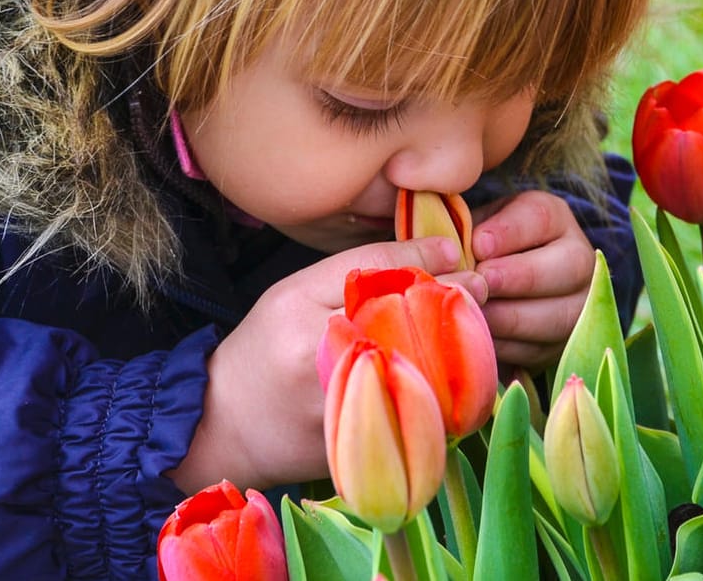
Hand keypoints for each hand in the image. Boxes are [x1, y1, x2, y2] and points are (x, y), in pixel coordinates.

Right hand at [168, 235, 481, 494]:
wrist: (223, 426)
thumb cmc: (265, 348)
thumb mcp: (296, 292)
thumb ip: (363, 266)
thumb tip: (444, 252)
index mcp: (301, 314)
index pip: (379, 275)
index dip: (428, 265)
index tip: (463, 261)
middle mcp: (318, 363)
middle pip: (410, 327)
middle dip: (453, 311)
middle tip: (479, 296)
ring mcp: (338, 412)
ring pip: (421, 378)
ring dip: (459, 357)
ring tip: (473, 337)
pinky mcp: (355, 452)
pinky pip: (416, 423)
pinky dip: (445, 402)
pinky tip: (457, 382)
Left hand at [471, 191, 594, 372]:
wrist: (496, 288)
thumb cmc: (480, 249)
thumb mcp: (476, 227)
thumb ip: (468, 233)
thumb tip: (454, 254)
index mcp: (554, 218)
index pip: (541, 217)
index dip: (510, 232)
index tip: (478, 245)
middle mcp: (578, 258)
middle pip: (568, 266)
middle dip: (520, 277)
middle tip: (482, 283)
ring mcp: (578, 305)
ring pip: (559, 314)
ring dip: (511, 317)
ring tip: (476, 312)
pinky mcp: (563, 344)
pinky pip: (541, 348)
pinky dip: (509, 345)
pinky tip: (481, 337)